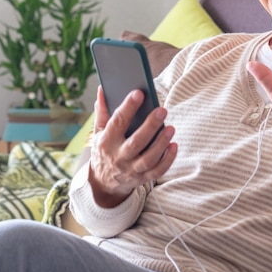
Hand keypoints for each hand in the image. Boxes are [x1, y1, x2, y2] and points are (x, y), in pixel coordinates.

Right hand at [88, 86, 176, 207]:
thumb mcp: (98, 132)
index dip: (128, 108)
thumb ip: (102, 111)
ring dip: (161, 143)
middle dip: (150, 126)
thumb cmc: (103, 150)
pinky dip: (167, 160)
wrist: (102, 182)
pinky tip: (174, 145)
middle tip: (162, 110)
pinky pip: (157, 171)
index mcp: (106, 142)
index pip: (117, 123)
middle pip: (136, 142)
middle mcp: (118, 157)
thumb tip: (103, 89)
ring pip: (148, 159)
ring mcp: (131, 170)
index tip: (138, 93)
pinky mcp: (142, 178)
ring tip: (171, 128)